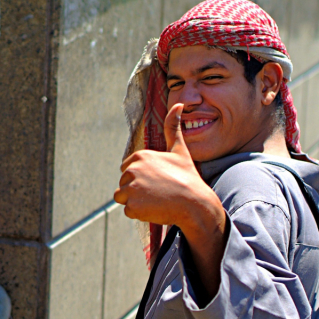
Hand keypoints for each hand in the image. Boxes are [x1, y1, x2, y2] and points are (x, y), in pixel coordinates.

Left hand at [115, 103, 227, 298]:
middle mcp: (132, 170)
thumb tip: (178, 104)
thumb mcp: (179, 151)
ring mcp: (131, 188)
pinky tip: (155, 209)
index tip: (157, 180)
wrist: (195, 203)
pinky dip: (140, 213)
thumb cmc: (187, 177)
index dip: (141, 177)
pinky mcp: (132, 206)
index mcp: (140, 156)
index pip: (127, 169)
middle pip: (124, 184)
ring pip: (124, 198)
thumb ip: (173, 128)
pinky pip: (129, 211)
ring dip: (137, 202)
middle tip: (159, 191)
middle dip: (138, 190)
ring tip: (156, 200)